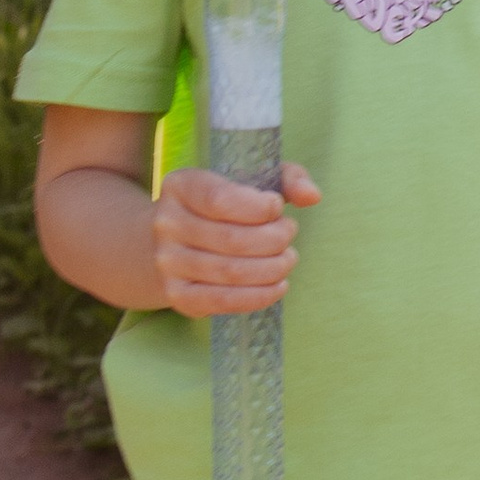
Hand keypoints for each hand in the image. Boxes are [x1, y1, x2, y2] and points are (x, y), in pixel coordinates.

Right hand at [151, 161, 321, 319]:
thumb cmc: (223, 207)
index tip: (277, 208)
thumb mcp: (250, 180)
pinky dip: (259, 297)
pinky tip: (278, 286)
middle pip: (232, 239)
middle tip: (289, 235)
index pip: (220, 200)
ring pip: (231, 272)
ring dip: (273, 268)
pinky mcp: (176, 294)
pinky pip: (222, 301)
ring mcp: (167, 261)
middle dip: (275, 239)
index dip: (259, 208)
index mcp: (180, 186)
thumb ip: (286, 179)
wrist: (172, 241)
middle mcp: (166, 223)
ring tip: (287, 259)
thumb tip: (313, 196)